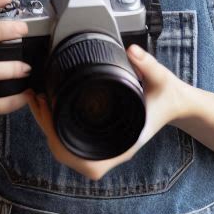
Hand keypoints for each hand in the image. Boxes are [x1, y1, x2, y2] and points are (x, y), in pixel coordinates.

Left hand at [27, 43, 188, 180]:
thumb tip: (132, 52)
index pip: (85, 161)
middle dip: (47, 130)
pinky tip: (51, 107)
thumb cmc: (167, 97)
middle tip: (38, 100)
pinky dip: (57, 127)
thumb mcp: (160, 78)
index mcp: (123, 144)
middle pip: (67, 154)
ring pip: (66, 149)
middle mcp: (112, 150)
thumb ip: (148, 64)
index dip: (61, 142)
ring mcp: (105, 146)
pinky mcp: (101, 137)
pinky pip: (71, 140)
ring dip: (48, 128)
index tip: (50, 114)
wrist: (176, 103)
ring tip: (39, 101)